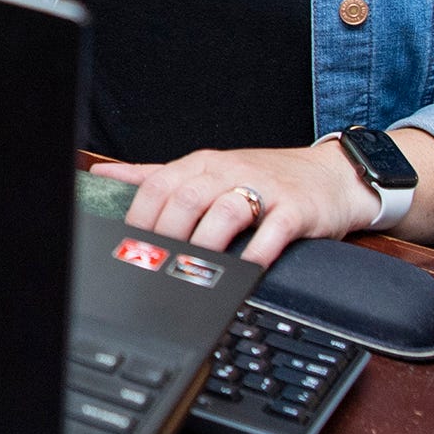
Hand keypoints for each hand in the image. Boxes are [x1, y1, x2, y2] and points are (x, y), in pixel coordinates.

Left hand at [90, 142, 380, 265]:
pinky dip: (258, 250)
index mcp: (202, 164)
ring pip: (226, 210)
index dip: (139, 216)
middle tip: (156, 264)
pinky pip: (274, 229)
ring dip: (206, 242)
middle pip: (187, 197)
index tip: (127, 247)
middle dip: (167, 232)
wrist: (331, 175)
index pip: (159, 184)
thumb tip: (102, 173)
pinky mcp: (296, 209)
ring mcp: (265, 188)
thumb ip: (156, 174)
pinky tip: (246, 269)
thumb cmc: (265, 177)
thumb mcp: (208, 171)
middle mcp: (229, 172)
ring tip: (194, 269)